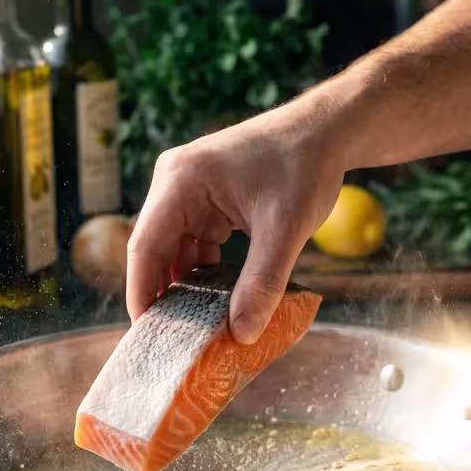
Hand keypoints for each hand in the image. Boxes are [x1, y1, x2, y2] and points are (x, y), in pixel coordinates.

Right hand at [126, 105, 344, 343]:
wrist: (328, 131)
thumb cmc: (304, 166)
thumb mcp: (285, 229)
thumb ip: (263, 283)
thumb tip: (242, 334)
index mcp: (181, 181)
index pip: (144, 245)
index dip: (141, 291)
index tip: (146, 333)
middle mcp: (175, 182)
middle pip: (155, 249)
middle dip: (163, 293)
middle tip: (170, 339)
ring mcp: (190, 190)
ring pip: (175, 248)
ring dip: (185, 284)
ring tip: (193, 326)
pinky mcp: (208, 199)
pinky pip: (195, 242)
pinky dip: (204, 271)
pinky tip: (216, 300)